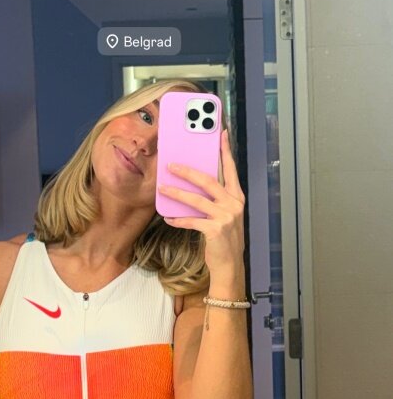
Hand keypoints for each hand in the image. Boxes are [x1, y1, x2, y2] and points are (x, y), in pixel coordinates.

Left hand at [157, 129, 245, 274]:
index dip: (225, 151)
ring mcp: (226, 217)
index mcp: (237, 196)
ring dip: (176, 194)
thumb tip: (196, 183)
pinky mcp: (215, 230)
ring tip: (162, 189)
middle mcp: (234, 204)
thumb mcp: (226, 214)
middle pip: (208, 181)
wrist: (230, 264)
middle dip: (188, 171)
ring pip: (196, 200)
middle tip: (171, 166)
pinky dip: (178, 219)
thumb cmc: (225, 238)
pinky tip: (168, 218)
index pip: (230, 169)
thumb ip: (216, 199)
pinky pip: (192, 221)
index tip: (221, 134)